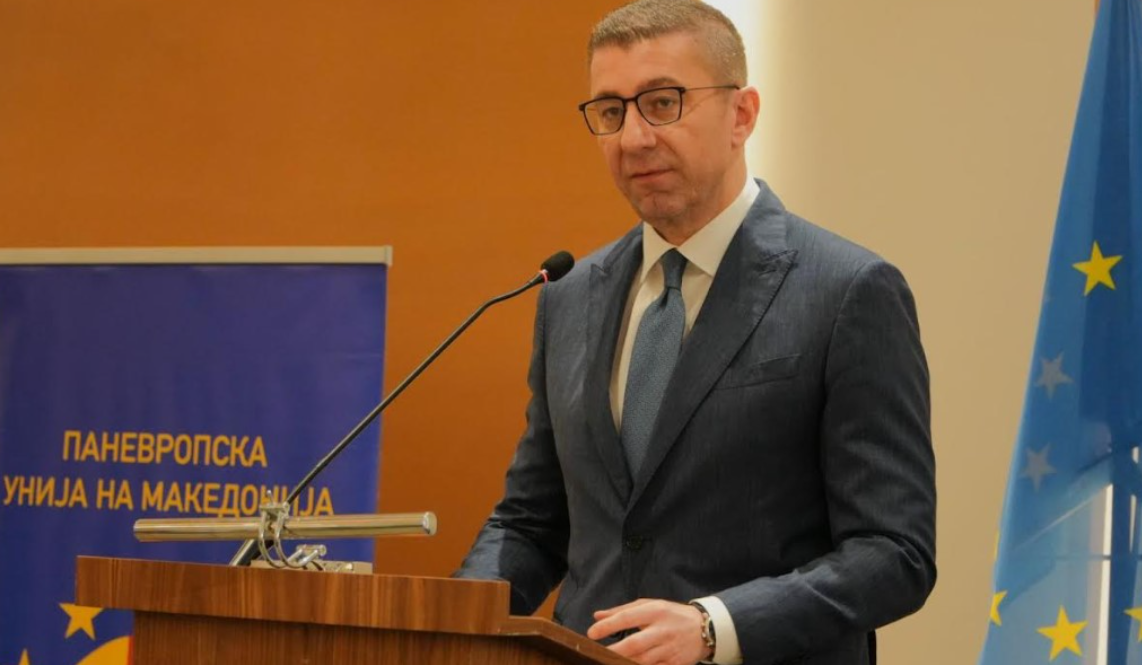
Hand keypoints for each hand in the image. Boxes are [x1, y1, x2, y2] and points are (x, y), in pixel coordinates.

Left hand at [586, 598, 709, 664]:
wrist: (706, 629)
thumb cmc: (672, 614)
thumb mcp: (650, 605)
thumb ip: (622, 610)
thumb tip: (597, 616)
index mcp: (655, 611)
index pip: (627, 618)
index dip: (608, 626)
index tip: (591, 633)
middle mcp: (663, 630)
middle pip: (634, 644)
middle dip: (614, 650)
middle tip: (596, 654)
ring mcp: (670, 649)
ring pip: (642, 661)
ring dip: (623, 662)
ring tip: (607, 662)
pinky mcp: (676, 664)